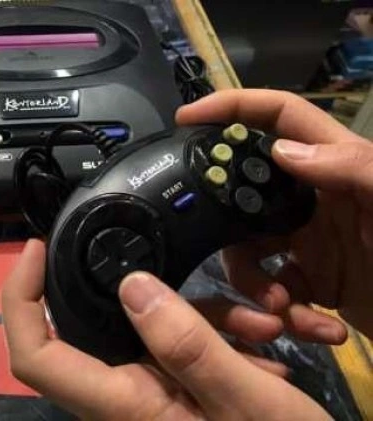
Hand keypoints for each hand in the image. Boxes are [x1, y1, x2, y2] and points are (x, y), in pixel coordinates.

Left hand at [2, 240, 330, 419]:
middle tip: (169, 259)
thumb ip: (188, 346)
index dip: (21, 298)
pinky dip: (215, 338)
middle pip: (94, 328)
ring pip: (148, 333)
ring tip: (260, 326)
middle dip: (139, 291)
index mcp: (123, 404)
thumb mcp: (246, 402)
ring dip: (201, 319)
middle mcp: (123, 400)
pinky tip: (260, 344)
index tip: (38, 249)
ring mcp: (149, 395)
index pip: (36, 356)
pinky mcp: (176, 392)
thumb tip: (131, 284)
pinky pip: (178, 349)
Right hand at [177, 89, 372, 337]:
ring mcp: (310, 242)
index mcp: (336, 167)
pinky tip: (313, 326)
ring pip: (248, 249)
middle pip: (244, 192)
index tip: (187, 118)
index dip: (233, 107)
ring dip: (255, 283)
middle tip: (213, 242)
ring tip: (281, 309)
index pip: (279, 118)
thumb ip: (355, 168)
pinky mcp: (313, 283)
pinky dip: (285, 313)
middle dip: (226, 221)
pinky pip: (274, 291)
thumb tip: (283, 151)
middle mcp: (314, 199)